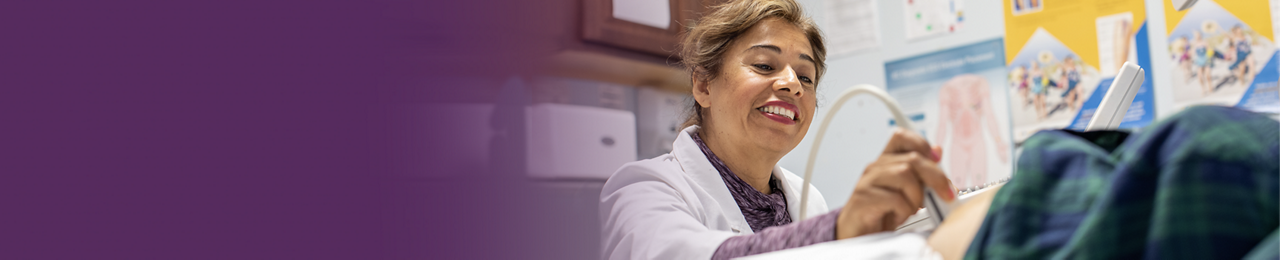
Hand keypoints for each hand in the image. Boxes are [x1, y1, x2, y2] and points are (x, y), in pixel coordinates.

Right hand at [836, 128, 955, 238]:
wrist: (857, 236)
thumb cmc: (882, 215)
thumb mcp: (907, 192)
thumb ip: (921, 172)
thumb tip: (937, 151)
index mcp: (886, 162)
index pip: (901, 137)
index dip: (922, 144)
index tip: (937, 159)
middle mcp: (875, 168)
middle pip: (912, 159)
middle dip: (935, 178)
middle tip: (945, 195)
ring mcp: (868, 182)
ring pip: (904, 175)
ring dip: (916, 197)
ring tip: (912, 210)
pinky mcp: (863, 199)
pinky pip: (895, 199)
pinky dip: (904, 211)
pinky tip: (898, 217)